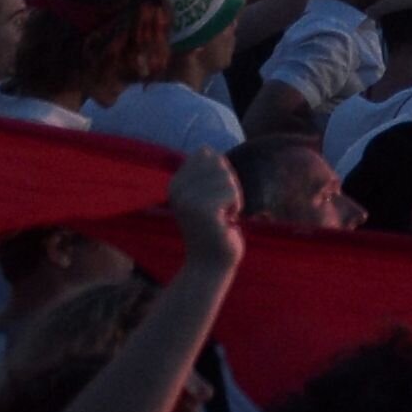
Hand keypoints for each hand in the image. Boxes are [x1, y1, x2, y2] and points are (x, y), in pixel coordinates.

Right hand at [163, 148, 243, 274]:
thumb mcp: (208, 194)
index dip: (220, 173)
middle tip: (220, 208)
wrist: (210, 263)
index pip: (206, 154)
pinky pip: (232, 193)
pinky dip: (236, 207)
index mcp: (175, 183)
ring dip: (233, 198)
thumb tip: (206, 148)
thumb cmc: (214, 227)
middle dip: (229, 185)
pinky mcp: (202, 211)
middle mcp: (176, 190)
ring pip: (228, 178)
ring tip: (221, 217)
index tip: (213, 196)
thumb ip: (207, 171)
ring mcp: (188, 200)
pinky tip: (224, 223)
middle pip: (219, 164)